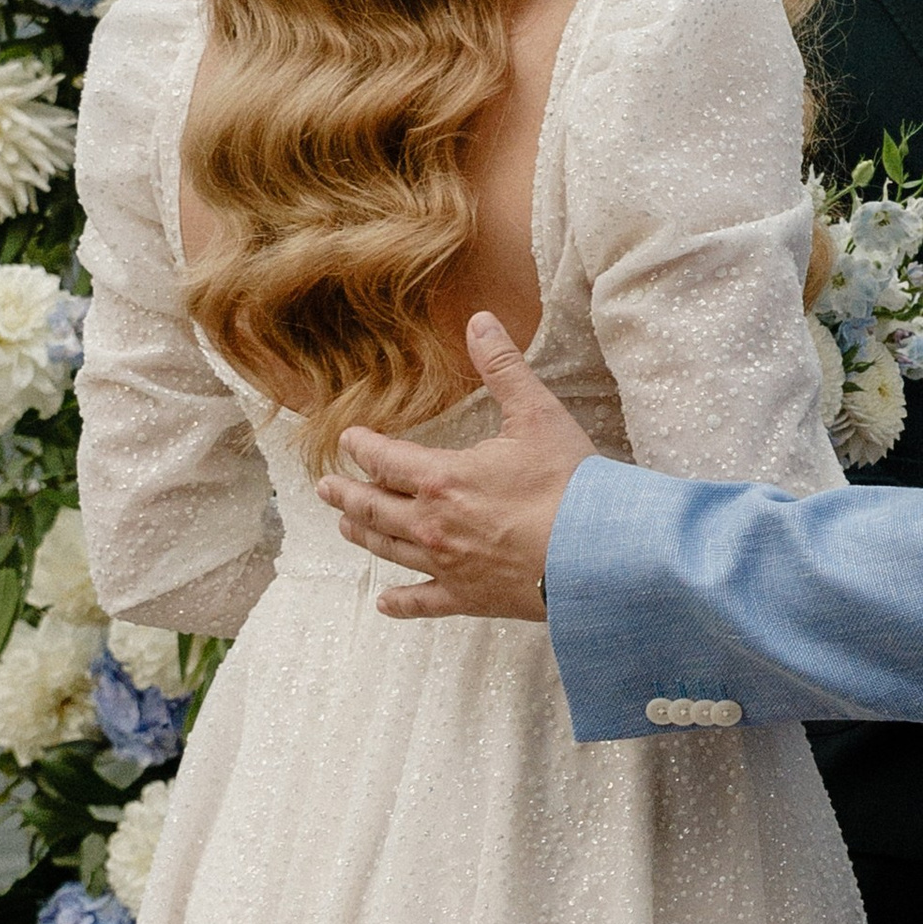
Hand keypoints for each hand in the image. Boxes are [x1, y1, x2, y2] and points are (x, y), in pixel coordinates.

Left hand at [317, 315, 593, 620]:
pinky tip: (384, 602)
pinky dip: (400, 603)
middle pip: (373, 508)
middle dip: (346, 495)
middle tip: (325, 488)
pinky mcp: (468, 597)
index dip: (362, 447)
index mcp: (440, 478)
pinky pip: (423, 602)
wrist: (597, 553)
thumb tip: (480, 320)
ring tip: (345, 527)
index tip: (349, 439)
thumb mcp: (536, 413)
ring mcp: (446, 565)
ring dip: (363, 535)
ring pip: (389, 549)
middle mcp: (430, 524)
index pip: (384, 459)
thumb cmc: (568, 484)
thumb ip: (502, 366)